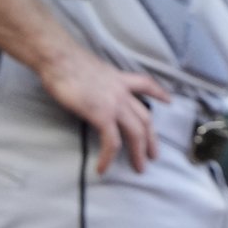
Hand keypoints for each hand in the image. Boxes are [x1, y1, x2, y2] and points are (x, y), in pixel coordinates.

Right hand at [37, 42, 169, 174]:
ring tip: (139, 168)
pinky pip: (112, 142)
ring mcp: (114, 103)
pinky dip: (108, 158)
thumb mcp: (91, 70)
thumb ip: (97, 82)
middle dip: (151, 138)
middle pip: (145, 117)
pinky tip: (102, 169)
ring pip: (136, 132)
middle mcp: (121, 91)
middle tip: (154, 155)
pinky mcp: (102, 115)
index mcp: (118, 78)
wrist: (59, 58)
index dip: (158, 93)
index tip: (168, 101)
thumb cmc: (66, 61)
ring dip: (139, 152)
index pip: (145, 84)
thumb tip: (91, 91)